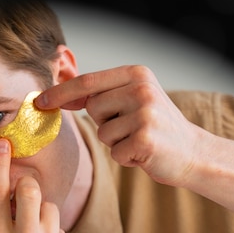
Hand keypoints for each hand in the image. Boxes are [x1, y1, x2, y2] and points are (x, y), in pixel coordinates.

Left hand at [36, 65, 204, 185]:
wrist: (193, 152)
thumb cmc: (155, 126)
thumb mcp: (133, 98)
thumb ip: (102, 93)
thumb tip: (56, 95)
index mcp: (137, 74)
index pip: (89, 81)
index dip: (61, 92)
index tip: (40, 101)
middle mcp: (142, 89)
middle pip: (93, 108)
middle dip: (104, 122)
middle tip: (131, 126)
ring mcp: (145, 113)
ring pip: (102, 132)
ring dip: (116, 142)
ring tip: (138, 139)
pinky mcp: (146, 139)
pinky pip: (115, 152)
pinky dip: (126, 158)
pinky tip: (144, 153)